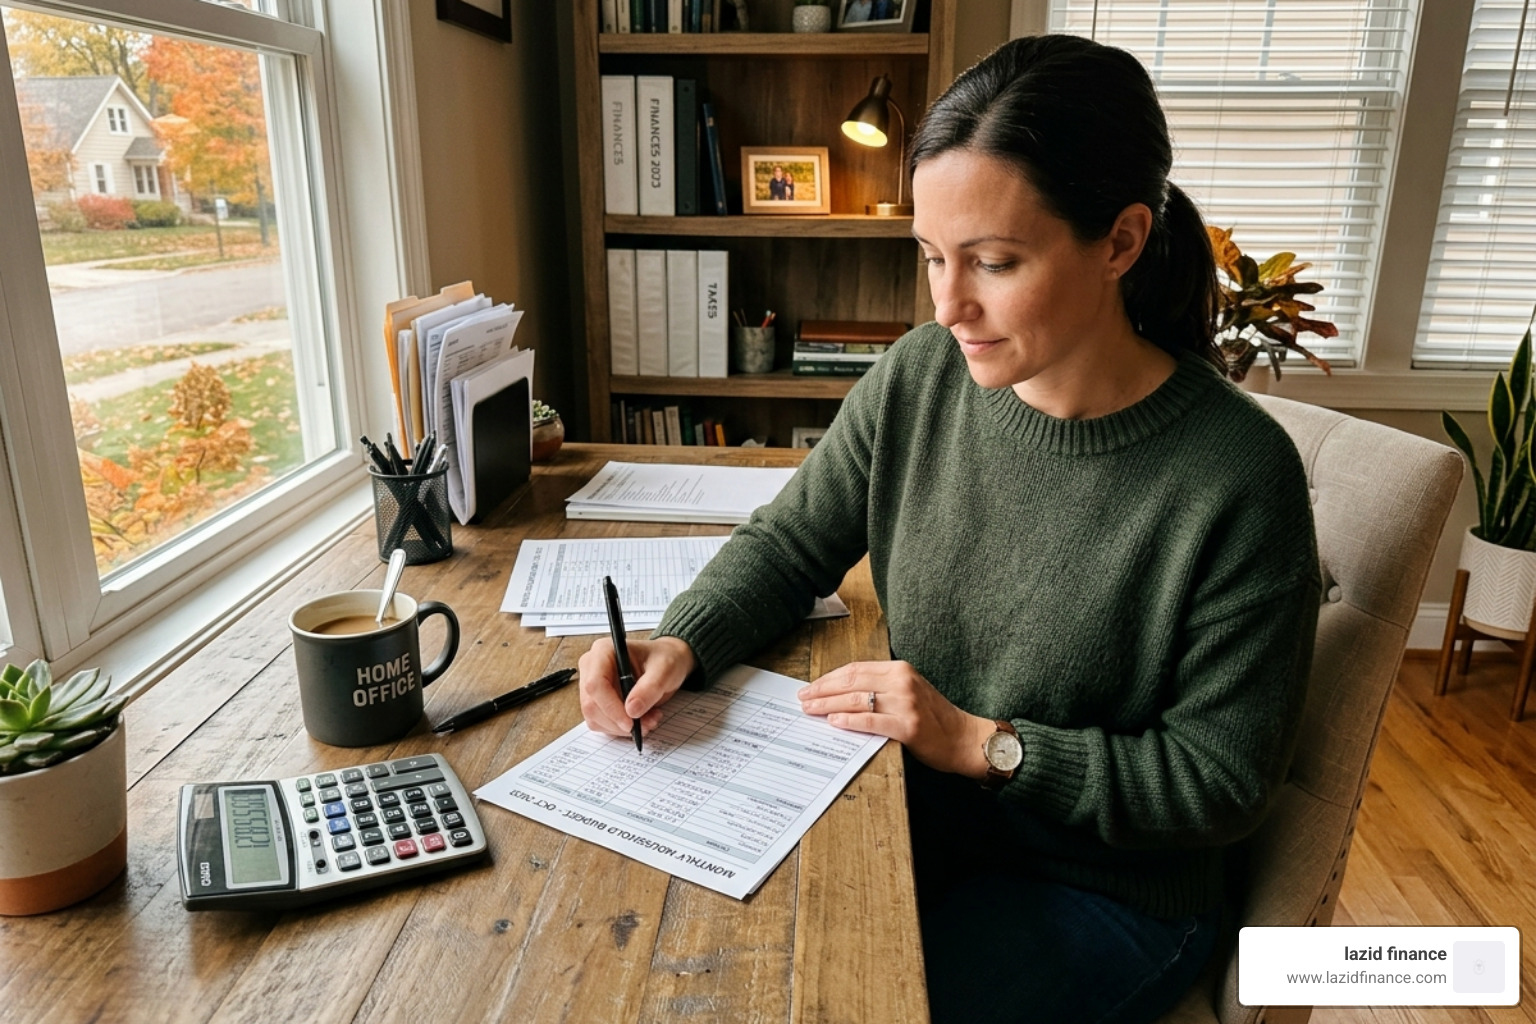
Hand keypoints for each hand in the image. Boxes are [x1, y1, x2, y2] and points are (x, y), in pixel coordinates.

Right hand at [577, 635, 696, 739]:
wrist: (665, 664)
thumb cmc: (665, 659)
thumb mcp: (665, 670)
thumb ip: (650, 688)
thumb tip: (631, 710)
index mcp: (603, 651)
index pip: (595, 684)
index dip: (611, 707)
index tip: (631, 723)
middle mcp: (591, 667)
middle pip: (592, 704)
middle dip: (619, 721)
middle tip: (648, 724)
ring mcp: (591, 686)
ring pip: (594, 718)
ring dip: (621, 728)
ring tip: (649, 720)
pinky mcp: (596, 702)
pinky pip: (600, 723)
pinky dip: (620, 728)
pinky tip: (641, 720)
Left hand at [798, 660, 994, 778]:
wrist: (964, 738)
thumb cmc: (934, 717)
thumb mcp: (908, 691)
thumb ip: (880, 688)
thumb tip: (841, 694)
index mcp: (900, 670)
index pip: (855, 669)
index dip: (829, 678)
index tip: (811, 687)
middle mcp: (902, 681)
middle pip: (851, 682)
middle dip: (822, 691)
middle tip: (803, 699)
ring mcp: (906, 703)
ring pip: (857, 700)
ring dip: (828, 706)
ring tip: (811, 711)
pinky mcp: (909, 726)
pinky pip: (871, 721)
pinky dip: (850, 720)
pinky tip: (834, 722)